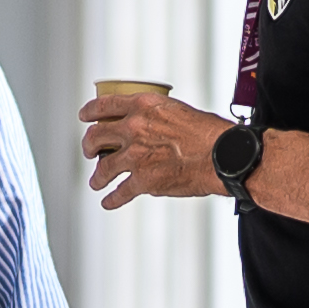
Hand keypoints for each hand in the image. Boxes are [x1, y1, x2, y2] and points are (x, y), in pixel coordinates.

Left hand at [82, 85, 230, 205]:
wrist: (223, 156)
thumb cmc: (210, 134)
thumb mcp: (178, 110)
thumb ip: (157, 117)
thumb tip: (151, 126)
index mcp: (143, 106)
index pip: (104, 105)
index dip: (89, 112)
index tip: (85, 117)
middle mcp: (134, 128)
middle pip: (96, 137)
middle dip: (88, 146)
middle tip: (89, 152)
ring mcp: (136, 156)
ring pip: (103, 168)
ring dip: (97, 177)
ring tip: (96, 182)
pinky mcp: (143, 181)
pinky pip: (120, 193)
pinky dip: (112, 200)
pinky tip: (109, 202)